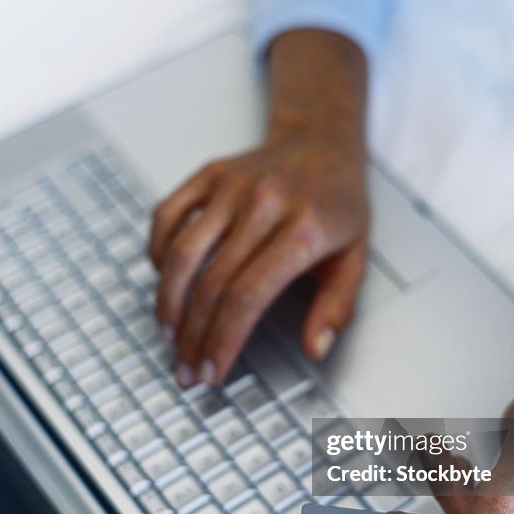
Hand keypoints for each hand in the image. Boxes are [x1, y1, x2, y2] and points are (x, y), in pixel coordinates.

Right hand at [149, 125, 367, 386]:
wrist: (323, 140)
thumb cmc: (338, 205)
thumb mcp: (354, 258)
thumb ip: (337, 308)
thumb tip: (315, 350)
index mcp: (305, 229)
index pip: (248, 296)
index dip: (223, 340)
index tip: (212, 372)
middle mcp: (264, 203)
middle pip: (211, 283)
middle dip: (193, 337)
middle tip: (186, 370)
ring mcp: (232, 185)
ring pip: (181, 253)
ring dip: (168, 304)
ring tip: (170, 336)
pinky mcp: (209, 174)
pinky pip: (166, 217)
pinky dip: (158, 255)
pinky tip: (167, 285)